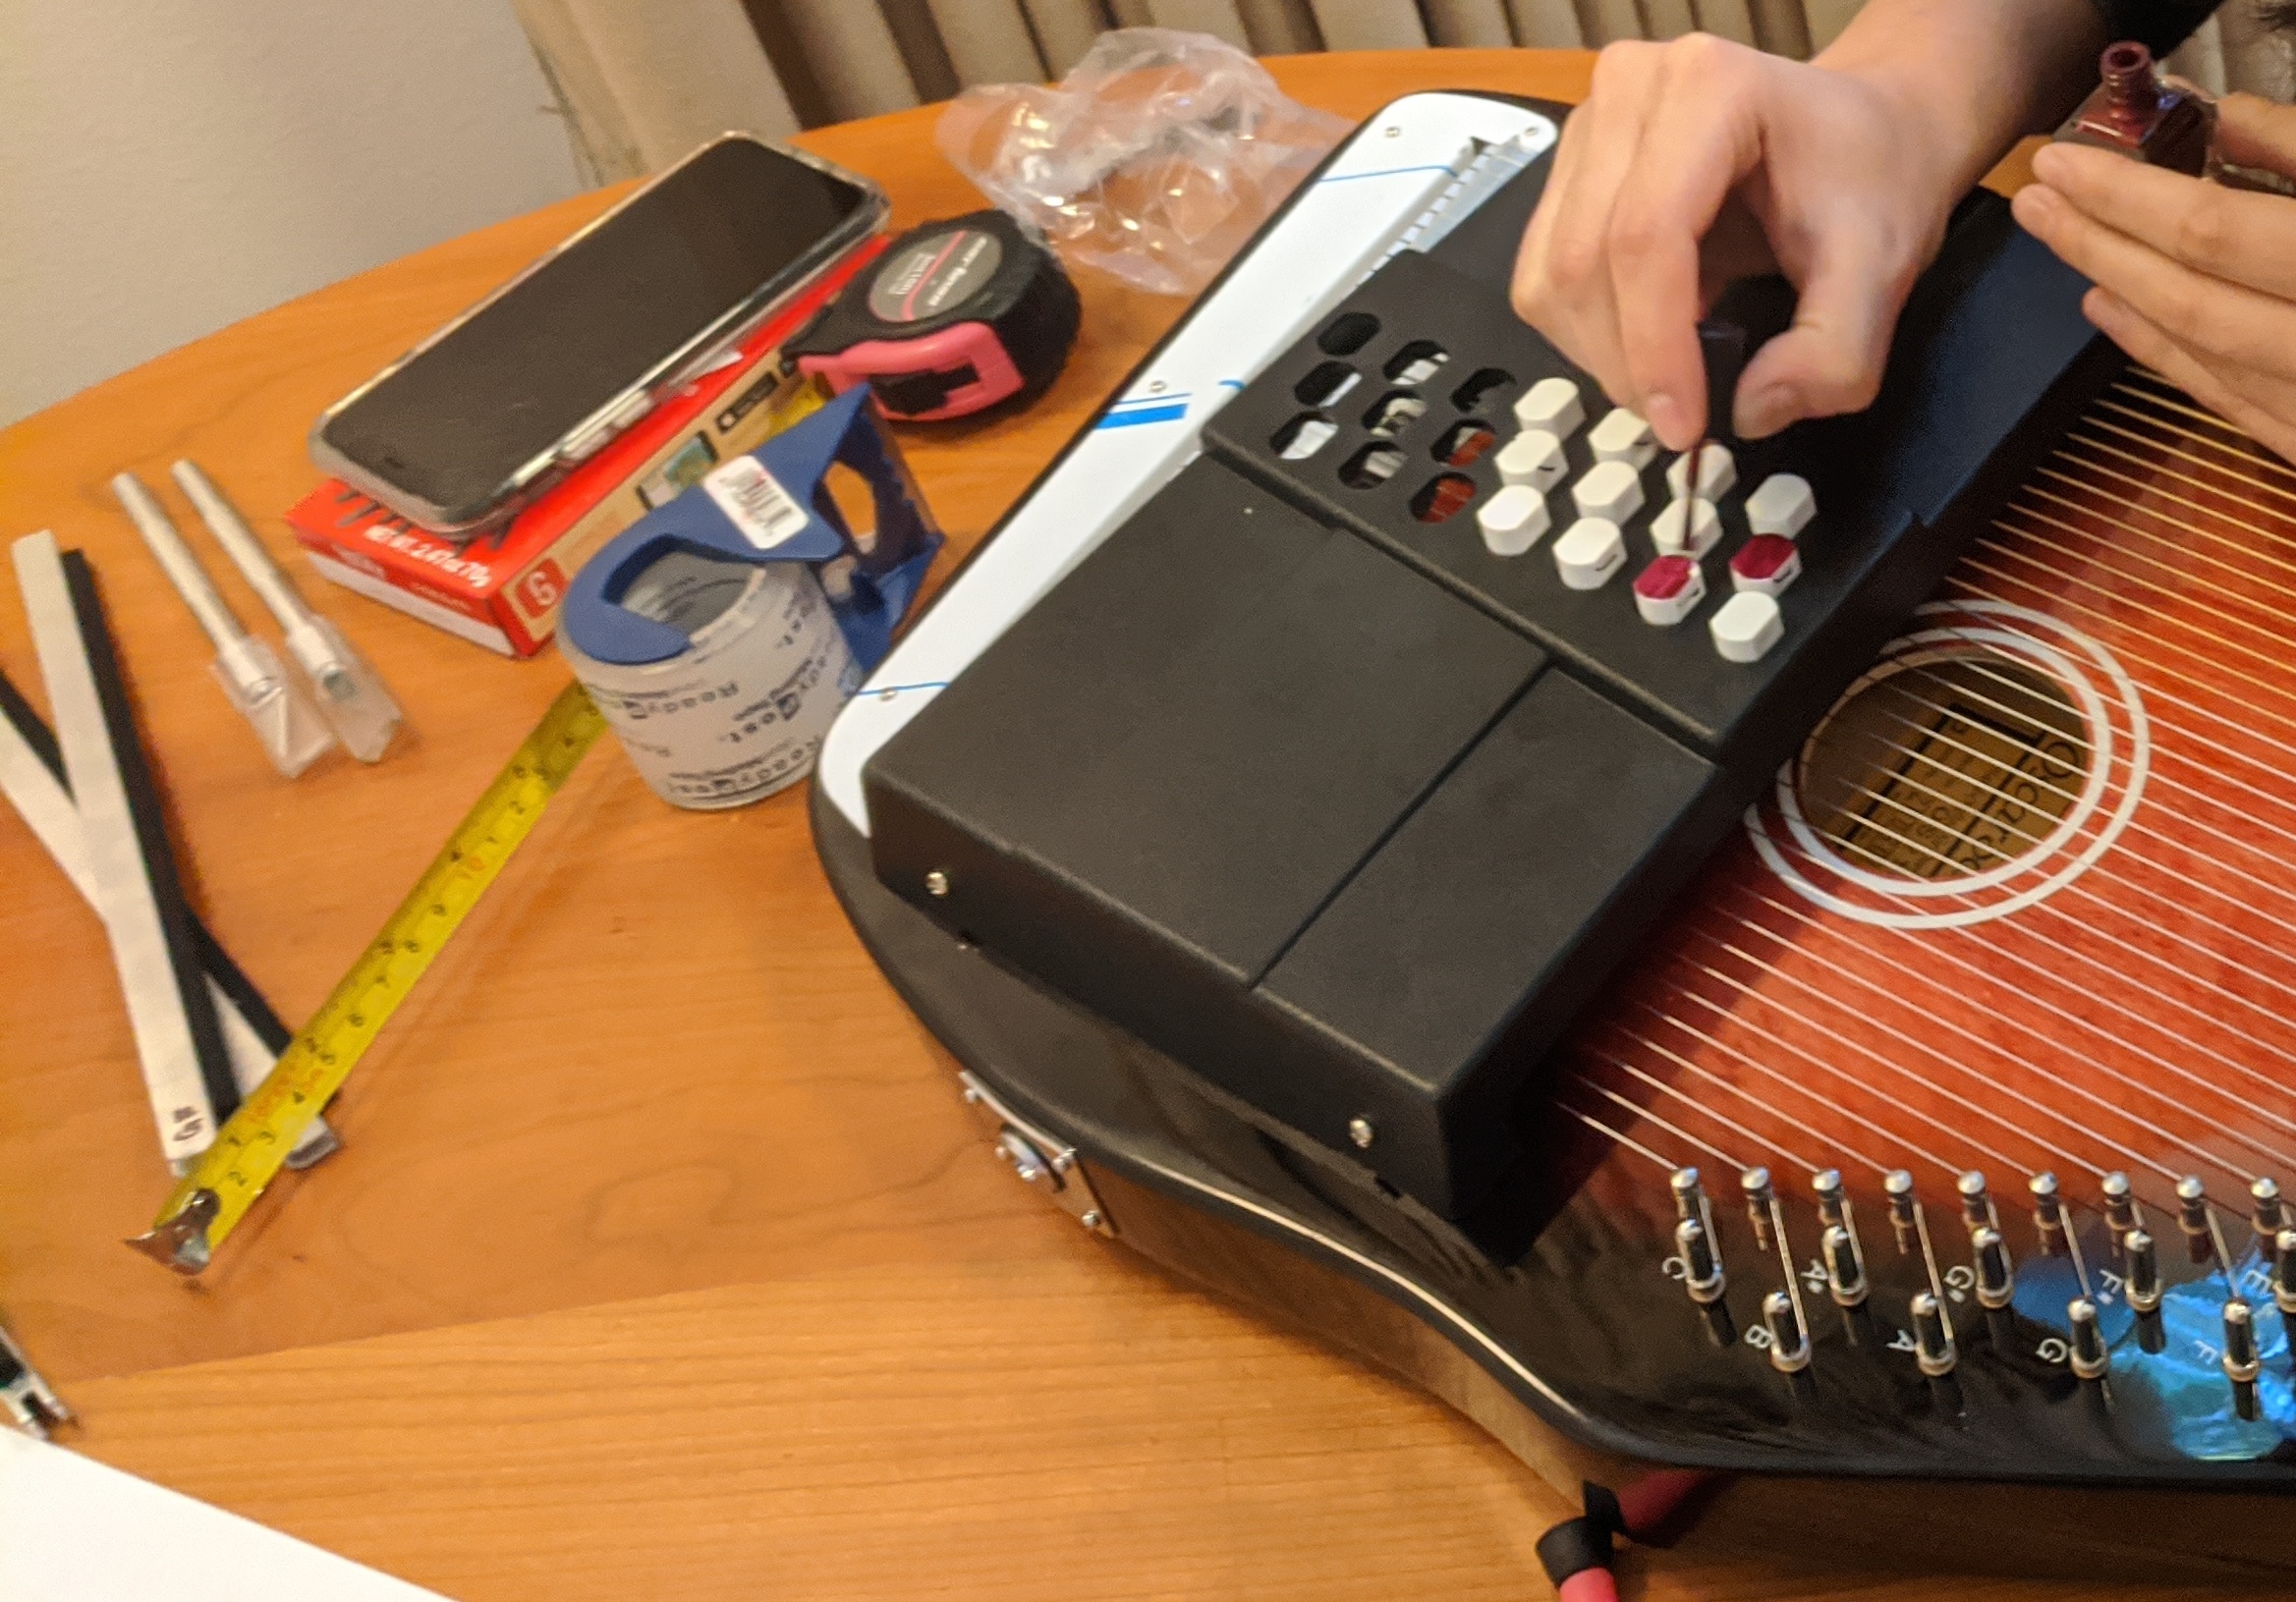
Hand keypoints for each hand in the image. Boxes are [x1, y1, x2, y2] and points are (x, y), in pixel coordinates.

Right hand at [1510, 35, 1962, 449]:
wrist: (1860, 132)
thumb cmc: (1870, 174)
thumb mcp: (1884, 262)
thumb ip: (1836, 349)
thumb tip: (1751, 410)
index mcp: (1708, 87)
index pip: (1645, 235)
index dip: (1654, 346)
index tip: (1685, 425)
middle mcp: (1629, 92)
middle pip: (1583, 263)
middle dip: (1627, 362)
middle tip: (1683, 413)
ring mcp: (1588, 130)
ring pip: (1550, 280)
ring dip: (1601, 354)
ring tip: (1670, 371)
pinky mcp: (1567, 174)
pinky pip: (1544, 279)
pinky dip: (1588, 334)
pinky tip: (1647, 334)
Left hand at [2012, 94, 2295, 467]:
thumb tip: (2229, 119)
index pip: (2211, 233)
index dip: (2127, 197)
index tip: (2060, 165)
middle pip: (2185, 294)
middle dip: (2098, 244)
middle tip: (2034, 202)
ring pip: (2199, 348)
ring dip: (2120, 291)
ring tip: (2060, 242)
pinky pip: (2226, 395)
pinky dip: (2161, 348)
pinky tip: (2110, 311)